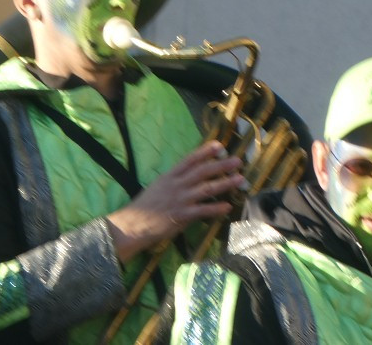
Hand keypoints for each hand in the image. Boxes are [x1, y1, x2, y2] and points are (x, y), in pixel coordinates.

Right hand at [106, 141, 244, 263]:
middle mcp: (177, 185)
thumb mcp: (158, 186)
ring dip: (225, 183)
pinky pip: (203, 210)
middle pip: (203, 171)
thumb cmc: (144, 206)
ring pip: (207, 188)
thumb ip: (174, 180)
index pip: (190, 160)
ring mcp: (180, 199)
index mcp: (170, 176)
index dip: (205, 151)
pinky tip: (228, 206)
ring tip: (240, 179)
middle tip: (238, 160)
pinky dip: (216, 208)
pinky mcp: (181, 215)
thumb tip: (190, 175)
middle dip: (221, 164)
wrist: (131, 225)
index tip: (219, 145)